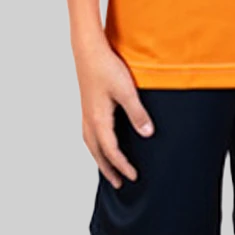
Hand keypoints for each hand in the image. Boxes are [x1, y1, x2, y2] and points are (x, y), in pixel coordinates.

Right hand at [73, 33, 154, 188]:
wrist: (88, 50)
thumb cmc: (106, 67)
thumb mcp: (126, 91)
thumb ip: (137, 113)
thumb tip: (148, 134)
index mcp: (99, 120)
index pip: (111, 152)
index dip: (123, 166)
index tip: (134, 177)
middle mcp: (89, 120)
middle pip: (98, 153)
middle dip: (108, 169)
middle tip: (119, 183)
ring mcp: (86, 113)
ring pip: (91, 144)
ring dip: (100, 158)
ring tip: (108, 167)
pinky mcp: (87, 105)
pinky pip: (89, 133)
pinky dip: (95, 144)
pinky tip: (101, 141)